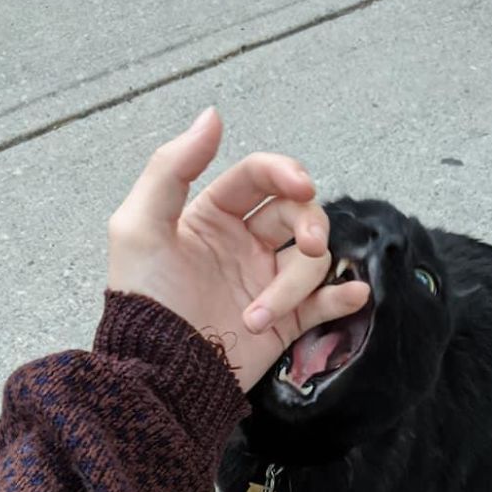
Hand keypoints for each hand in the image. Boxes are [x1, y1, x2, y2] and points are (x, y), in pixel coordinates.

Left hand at [107, 108, 369, 391]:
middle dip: (308, 224)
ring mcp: (265, 283)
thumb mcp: (139, 226)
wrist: (160, 376)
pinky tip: (352, 295)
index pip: (259, 178)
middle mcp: (243, 245)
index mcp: (211, 217)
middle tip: (306, 245)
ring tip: (258, 316)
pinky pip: (324, 303)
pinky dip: (343, 298)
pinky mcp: (283, 322)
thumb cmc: (143, 302)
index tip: (302, 185)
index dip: (285, 173)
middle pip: (297, 213)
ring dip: (295, 285)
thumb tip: (213, 116)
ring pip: (311, 260)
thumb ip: (172, 167)